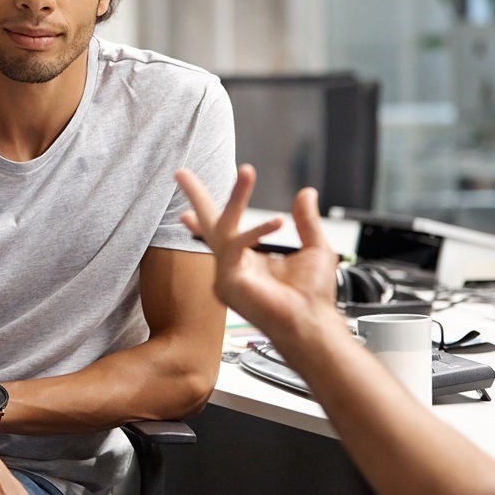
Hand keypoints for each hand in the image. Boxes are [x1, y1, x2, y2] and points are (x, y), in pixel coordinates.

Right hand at [175, 164, 341, 345]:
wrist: (311, 323)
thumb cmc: (313, 297)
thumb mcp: (314, 247)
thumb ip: (306, 220)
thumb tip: (306, 193)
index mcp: (249, 260)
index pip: (224, 232)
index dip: (204, 218)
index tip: (186, 208)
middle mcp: (234, 266)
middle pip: (208, 225)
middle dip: (194, 196)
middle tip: (180, 172)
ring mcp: (227, 274)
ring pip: (223, 226)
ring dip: (236, 196)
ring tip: (246, 171)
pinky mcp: (228, 282)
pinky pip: (237, 247)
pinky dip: (257, 231)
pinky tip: (278, 223)